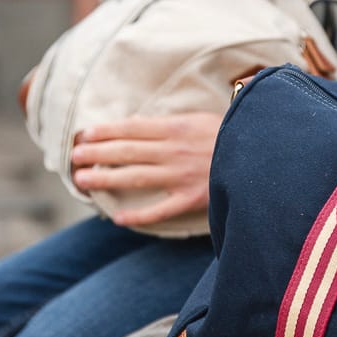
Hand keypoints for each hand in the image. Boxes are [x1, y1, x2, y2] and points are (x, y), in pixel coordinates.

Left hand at [70, 111, 222, 227]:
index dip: (106, 132)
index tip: (84, 135)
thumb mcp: (203, 118)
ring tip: (82, 180)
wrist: (263, 156)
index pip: (132, 128)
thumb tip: (145, 125)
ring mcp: (181, 176)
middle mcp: (174, 150)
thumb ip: (175, 123)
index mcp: (177, 127)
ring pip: (135, 176)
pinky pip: (160, 208)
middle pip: (127, 151)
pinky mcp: (191, 198)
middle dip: (97, 153)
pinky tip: (117, 217)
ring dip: (106, 178)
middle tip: (73, 157)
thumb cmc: (234, 134)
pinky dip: (138, 214)